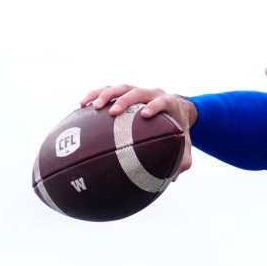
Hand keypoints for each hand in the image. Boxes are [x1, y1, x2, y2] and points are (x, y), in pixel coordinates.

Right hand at [80, 84, 196, 178]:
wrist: (176, 108)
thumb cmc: (178, 128)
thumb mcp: (185, 141)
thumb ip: (184, 158)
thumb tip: (174, 177)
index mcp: (169, 103)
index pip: (163, 101)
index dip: (155, 106)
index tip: (145, 115)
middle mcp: (152, 94)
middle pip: (138, 92)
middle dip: (125, 100)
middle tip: (113, 112)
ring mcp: (138, 91)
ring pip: (121, 88)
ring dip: (106, 95)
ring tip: (93, 107)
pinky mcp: (125, 92)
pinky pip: (108, 89)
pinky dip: (95, 94)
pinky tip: (81, 105)